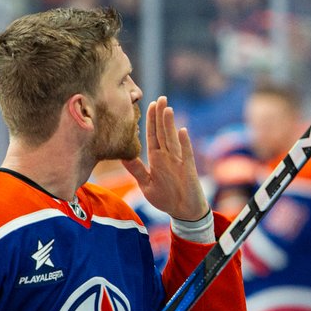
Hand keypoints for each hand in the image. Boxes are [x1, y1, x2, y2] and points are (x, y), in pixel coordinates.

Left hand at [123, 96, 209, 221]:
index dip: (151, 121)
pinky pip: (186, 154)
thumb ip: (137, 170)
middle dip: (160, 116)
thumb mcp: (146, 184)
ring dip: (170, 125)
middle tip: (160, 98)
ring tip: (167, 109)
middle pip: (163, 133)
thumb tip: (122, 156)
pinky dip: (184, 143)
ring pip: (173, 139)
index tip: (149, 105)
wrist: (183, 212)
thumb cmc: (166, 198)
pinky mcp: (188, 169)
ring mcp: (179, 161)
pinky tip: (182, 131)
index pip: (152, 136)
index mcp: (156, 159)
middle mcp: (168, 157)